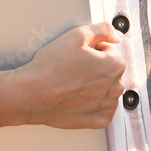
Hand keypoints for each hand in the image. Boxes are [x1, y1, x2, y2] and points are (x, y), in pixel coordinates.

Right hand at [11, 22, 125, 128]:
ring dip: (94, 86)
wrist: (33, 94)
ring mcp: (108, 106)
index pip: (109, 51)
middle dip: (95, 68)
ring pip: (105, 90)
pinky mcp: (100, 121)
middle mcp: (116, 87)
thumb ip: (103, 30)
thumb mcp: (77, 35)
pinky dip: (92, 104)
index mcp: (115, 65)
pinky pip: (102, 109)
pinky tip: (76, 98)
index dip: (92, 50)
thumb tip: (118, 35)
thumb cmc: (52, 66)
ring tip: (72, 84)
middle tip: (73, 69)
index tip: (77, 56)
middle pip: (109, 71)